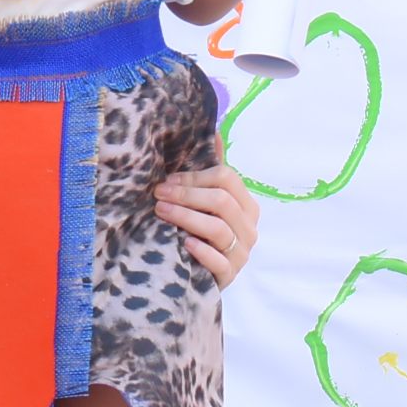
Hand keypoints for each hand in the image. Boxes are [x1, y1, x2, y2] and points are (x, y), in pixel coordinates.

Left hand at [153, 165, 261, 285]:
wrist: (197, 276)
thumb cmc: (201, 232)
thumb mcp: (206, 201)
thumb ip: (211, 169)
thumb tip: (214, 130)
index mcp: (246, 205)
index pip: (227, 178)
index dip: (195, 177)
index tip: (168, 180)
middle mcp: (249, 228)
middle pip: (221, 201)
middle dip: (186, 195)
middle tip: (158, 194)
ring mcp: (241, 253)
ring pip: (218, 228)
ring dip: (186, 217)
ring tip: (161, 212)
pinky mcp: (229, 275)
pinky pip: (219, 261)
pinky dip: (201, 250)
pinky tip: (184, 243)